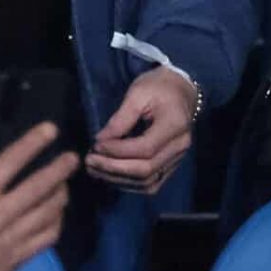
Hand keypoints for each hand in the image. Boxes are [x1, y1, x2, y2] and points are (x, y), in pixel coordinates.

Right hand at [0, 122, 77, 270]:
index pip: (10, 162)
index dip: (32, 143)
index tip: (50, 129)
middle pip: (38, 188)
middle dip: (59, 170)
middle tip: (73, 158)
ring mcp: (12, 238)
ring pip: (48, 212)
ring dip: (61, 193)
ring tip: (65, 182)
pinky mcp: (20, 256)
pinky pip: (48, 236)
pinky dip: (58, 220)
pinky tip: (57, 210)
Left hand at [85, 68, 194, 193]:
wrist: (180, 90)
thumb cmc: (157, 87)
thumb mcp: (137, 93)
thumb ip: (120, 119)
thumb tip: (100, 141)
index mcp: (175, 125)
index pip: (145, 148)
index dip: (118, 150)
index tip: (96, 145)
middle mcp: (179, 147)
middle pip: (146, 170)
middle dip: (114, 168)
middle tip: (89, 161)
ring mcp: (177, 159)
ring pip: (148, 182)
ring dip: (118, 179)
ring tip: (94, 170)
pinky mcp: (171, 165)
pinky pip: (151, 183)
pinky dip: (129, 183)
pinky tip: (110, 175)